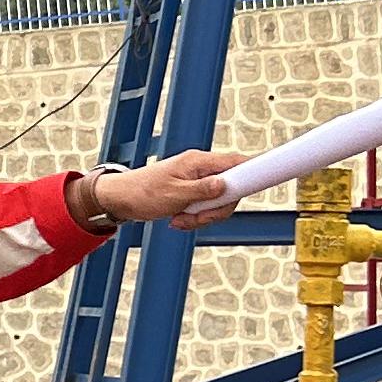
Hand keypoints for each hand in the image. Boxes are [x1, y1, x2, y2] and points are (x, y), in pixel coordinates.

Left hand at [84, 149, 241, 230]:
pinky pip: (204, 207)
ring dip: (202, 216)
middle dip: (216, 209)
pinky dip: (194, 217)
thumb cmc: (141, 193)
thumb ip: (203, 191)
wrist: (119, 200)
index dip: (254, 171)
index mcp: (198, 162)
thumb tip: (226, 185)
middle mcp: (200, 168)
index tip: (263, 181)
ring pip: (217, 201)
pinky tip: (178, 220)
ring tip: (180, 219)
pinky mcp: (191, 192)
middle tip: (196, 217)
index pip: (237, 162)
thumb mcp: (174, 195)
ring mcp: (196, 180)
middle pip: (230, 189)